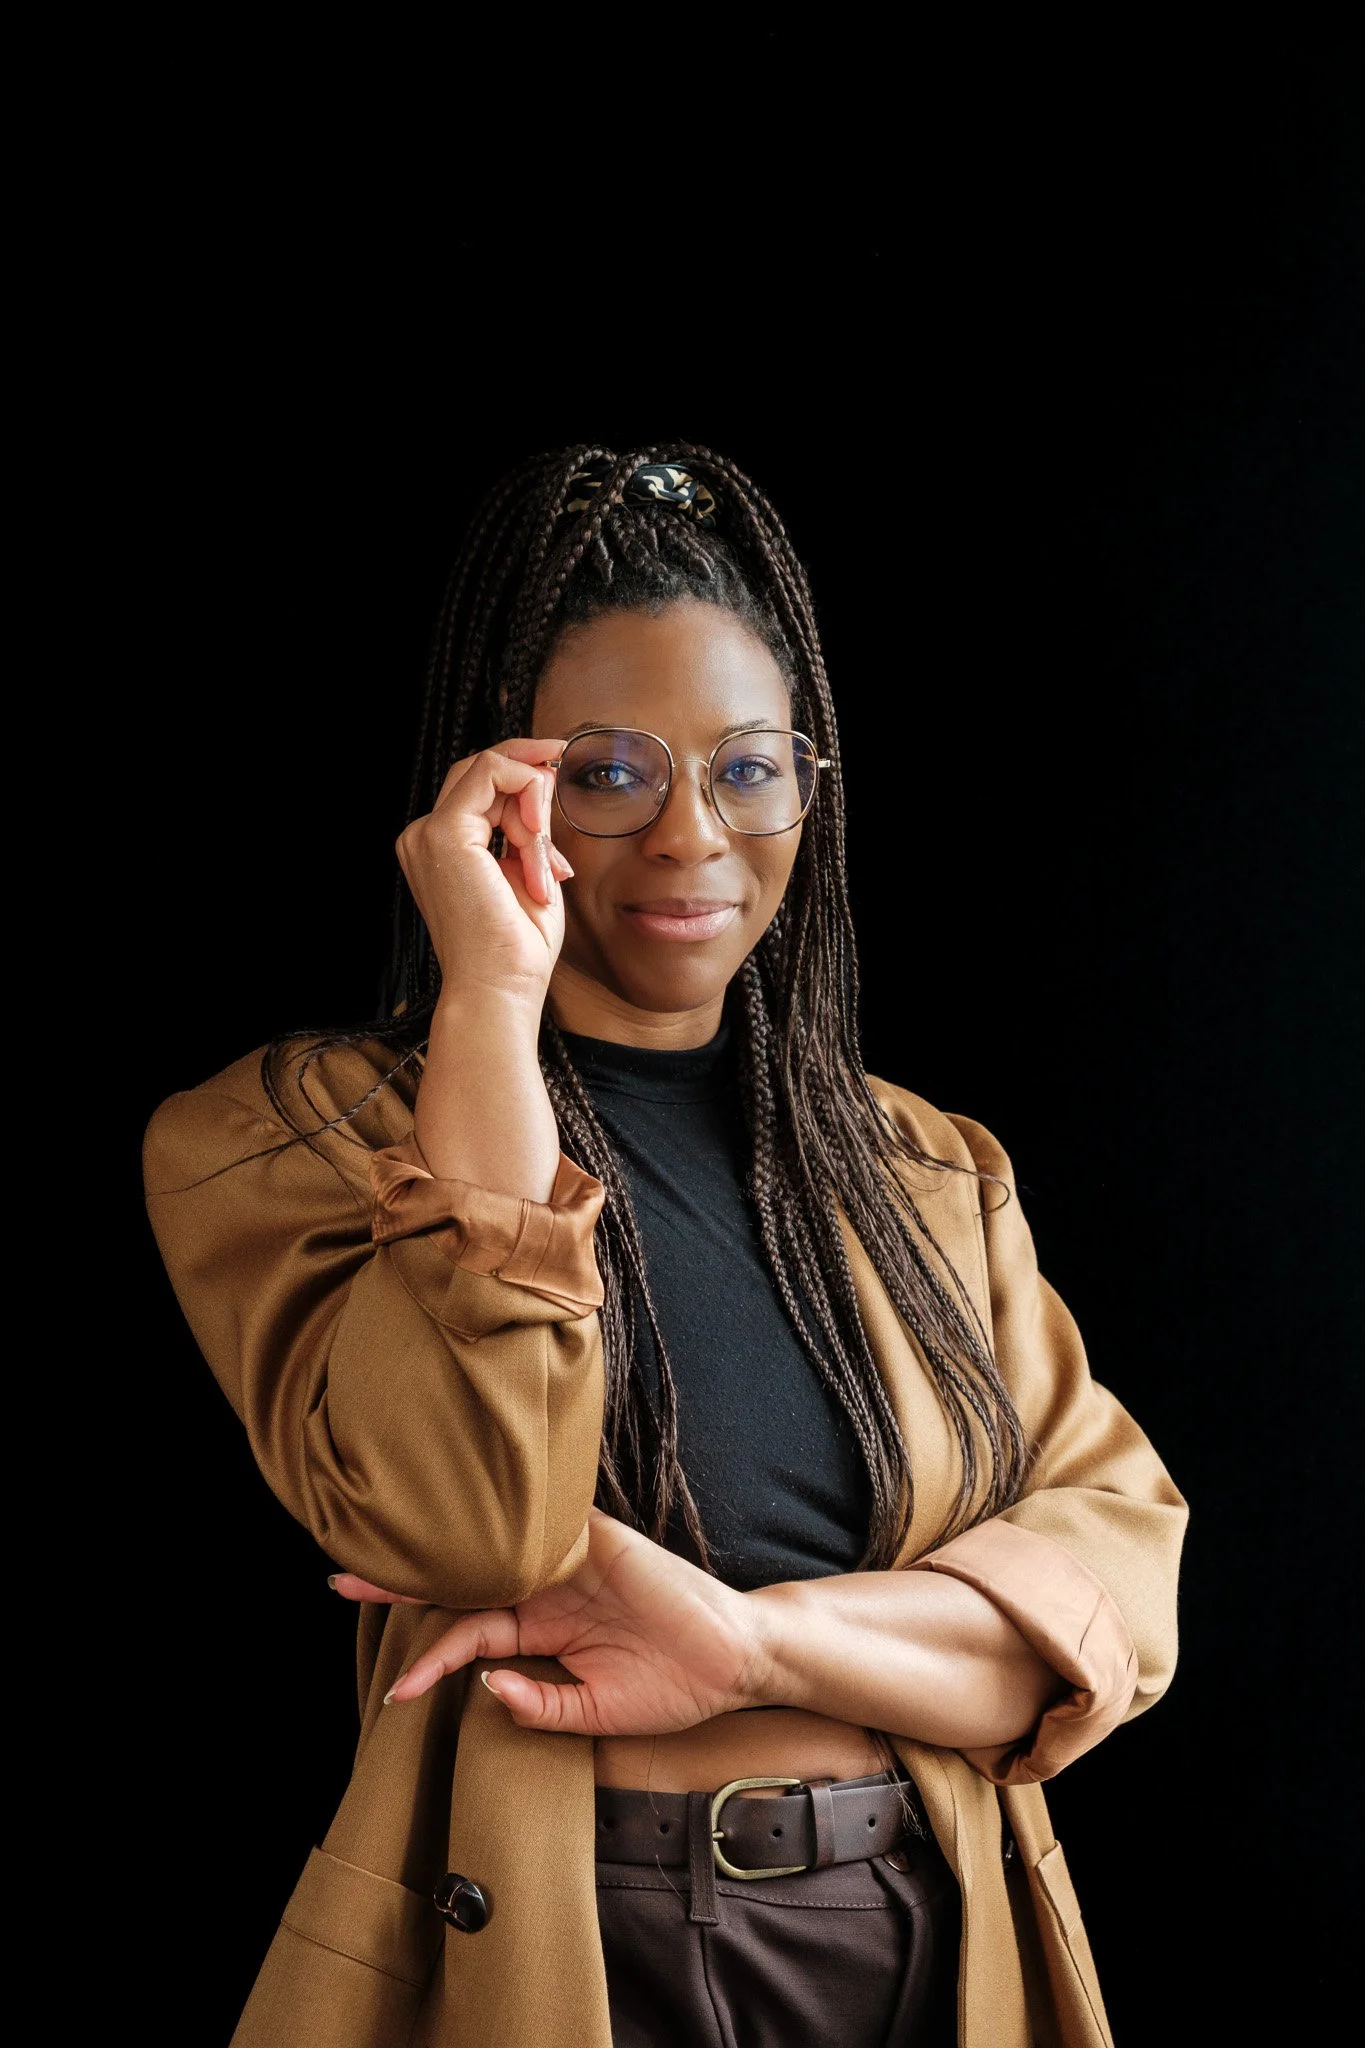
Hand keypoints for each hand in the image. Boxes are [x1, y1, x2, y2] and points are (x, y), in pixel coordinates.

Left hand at [331, 1508, 765, 1736]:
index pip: (469, 1635)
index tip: (396, 1694)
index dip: (431, 1661)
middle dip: (407, 1584)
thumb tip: (486, 1690)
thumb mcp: (596, 1715)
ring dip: (443, 1551)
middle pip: (465, 1579)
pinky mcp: (600, 1539)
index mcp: (541, 1629)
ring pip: (496, 1547)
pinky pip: (552, 1522)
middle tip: (344, 1582)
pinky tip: (469, 1520)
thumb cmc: (671, 1688)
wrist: (734, 1661)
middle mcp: (547, 1588)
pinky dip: (515, 1518)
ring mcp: (571, 1560)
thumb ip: (542, 1706)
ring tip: (386, 1551)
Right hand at [396, 738, 575, 1003]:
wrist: (501, 989)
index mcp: (440, 848)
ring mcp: (429, 834)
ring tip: (543, 863)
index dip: (522, 774)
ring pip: (490, 770)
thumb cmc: (516, 948)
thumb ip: (528, 829)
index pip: (479, 786)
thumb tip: (542, 784)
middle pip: (480, 769)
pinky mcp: (445, 834)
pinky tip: (536, 842)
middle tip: (562, 770)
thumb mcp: (529, 871)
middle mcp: (426, 836)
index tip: (558, 771)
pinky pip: (494, 776)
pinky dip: (528, 798)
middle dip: (530, 771)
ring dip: (534, 805)